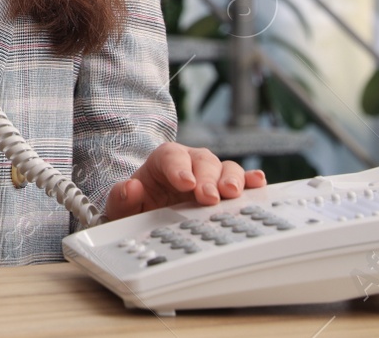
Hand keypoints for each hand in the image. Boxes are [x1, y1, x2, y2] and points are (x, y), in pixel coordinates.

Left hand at [102, 142, 267, 220]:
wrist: (152, 222)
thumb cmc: (140, 210)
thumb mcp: (122, 209)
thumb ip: (121, 198)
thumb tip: (130, 187)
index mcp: (162, 163)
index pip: (171, 155)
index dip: (179, 167)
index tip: (185, 182)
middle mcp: (189, 164)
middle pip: (202, 160)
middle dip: (207, 178)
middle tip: (208, 197)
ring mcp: (211, 176)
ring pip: (225, 167)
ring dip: (231, 179)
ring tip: (233, 194)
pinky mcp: (227, 189)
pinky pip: (243, 180)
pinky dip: (251, 181)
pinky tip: (257, 184)